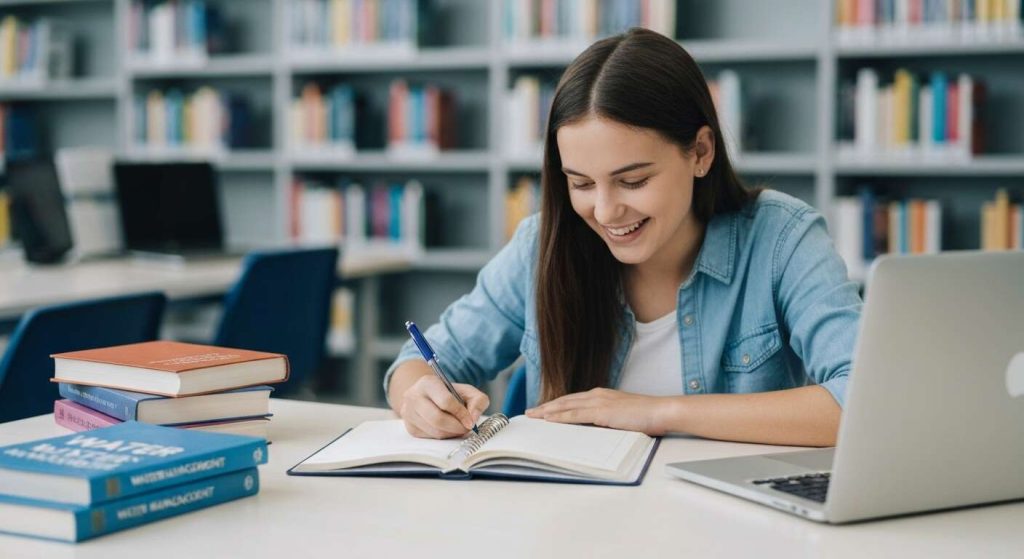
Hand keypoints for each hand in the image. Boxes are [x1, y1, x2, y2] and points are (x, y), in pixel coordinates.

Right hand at [399, 375, 489, 438]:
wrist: (426, 396)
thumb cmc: (449, 394)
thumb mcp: (467, 391)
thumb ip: (478, 401)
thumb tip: (473, 419)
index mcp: (428, 383)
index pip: (445, 401)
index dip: (461, 414)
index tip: (471, 421)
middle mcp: (414, 397)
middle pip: (438, 419)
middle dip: (457, 427)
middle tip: (466, 428)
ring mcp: (409, 413)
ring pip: (435, 432)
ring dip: (452, 434)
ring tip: (459, 428)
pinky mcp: (410, 428)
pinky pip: (431, 438)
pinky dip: (444, 436)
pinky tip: (448, 429)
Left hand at [525, 388, 671, 434]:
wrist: (661, 411)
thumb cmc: (646, 416)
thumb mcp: (622, 416)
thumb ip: (607, 419)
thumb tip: (595, 428)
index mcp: (602, 395)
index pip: (573, 400)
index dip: (556, 405)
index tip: (543, 410)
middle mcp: (597, 395)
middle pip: (565, 401)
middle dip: (546, 407)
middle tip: (529, 412)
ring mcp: (599, 402)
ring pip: (566, 406)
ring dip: (547, 411)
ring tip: (533, 416)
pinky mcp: (602, 411)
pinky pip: (576, 415)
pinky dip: (560, 417)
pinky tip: (549, 420)